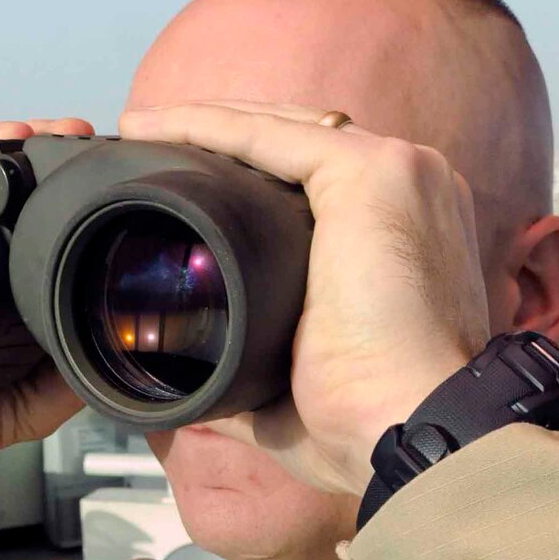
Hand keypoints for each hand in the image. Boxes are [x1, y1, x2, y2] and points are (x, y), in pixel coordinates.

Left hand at [118, 101, 489, 496]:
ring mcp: (400, 173)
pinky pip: (270, 134)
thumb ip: (252, 379)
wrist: (417, 435)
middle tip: (150, 147)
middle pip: (300, 144)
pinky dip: (207, 126)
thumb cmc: (373, 430)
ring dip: (207, 124)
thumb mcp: (298, 395)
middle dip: (223, 142)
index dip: (250, 177)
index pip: (318, 182)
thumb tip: (197, 395)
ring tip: (141, 129)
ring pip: (282, 128)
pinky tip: (155, 128)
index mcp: (408, 233)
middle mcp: (415, 191)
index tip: (185, 188)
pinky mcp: (373, 172)